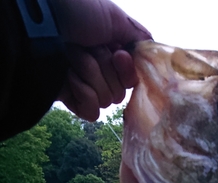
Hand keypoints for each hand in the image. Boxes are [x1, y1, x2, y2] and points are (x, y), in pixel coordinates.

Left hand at [50, 0, 151, 119]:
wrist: (42, 23)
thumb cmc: (77, 13)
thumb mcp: (115, 18)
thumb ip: (138, 37)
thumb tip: (152, 52)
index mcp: (111, 54)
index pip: (131, 79)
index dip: (127, 71)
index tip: (117, 54)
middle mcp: (99, 71)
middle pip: (120, 92)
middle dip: (104, 69)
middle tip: (88, 49)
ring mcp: (84, 87)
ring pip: (106, 100)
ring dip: (90, 74)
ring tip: (72, 56)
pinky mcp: (71, 100)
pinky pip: (92, 111)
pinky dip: (83, 93)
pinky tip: (70, 76)